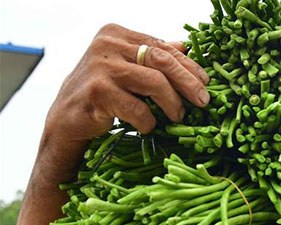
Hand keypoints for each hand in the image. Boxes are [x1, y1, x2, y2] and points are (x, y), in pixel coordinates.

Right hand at [45, 23, 210, 144]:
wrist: (67, 118)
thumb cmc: (102, 92)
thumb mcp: (127, 68)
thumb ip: (151, 56)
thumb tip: (185, 47)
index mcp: (117, 34)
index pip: (162, 47)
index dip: (188, 66)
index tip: (205, 82)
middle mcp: (107, 45)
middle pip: (162, 61)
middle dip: (188, 82)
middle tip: (202, 100)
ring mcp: (101, 67)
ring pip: (155, 82)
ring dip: (172, 103)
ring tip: (178, 116)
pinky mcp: (97, 92)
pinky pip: (137, 108)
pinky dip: (148, 121)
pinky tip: (148, 127)